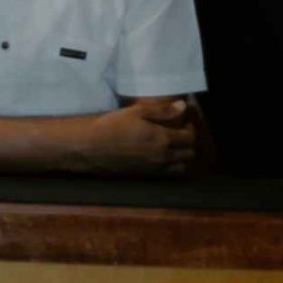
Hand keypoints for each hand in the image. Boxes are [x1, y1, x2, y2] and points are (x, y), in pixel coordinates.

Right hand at [77, 98, 196, 176]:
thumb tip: (183, 107)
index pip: (190, 137)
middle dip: (188, 143)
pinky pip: (167, 174)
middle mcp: (163, 157)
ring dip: (181, 156)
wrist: (92, 147)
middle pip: (189, 154)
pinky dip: (169, 165)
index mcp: (163, 139)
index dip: (190, 128)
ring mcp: (155, 168)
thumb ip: (162, 111)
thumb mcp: (137, 112)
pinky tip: (159, 155)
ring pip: (181, 167)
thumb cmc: (113, 125)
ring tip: (172, 146)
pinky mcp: (146, 175)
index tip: (184, 121)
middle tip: (179, 133)